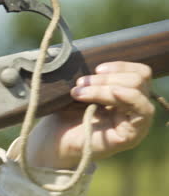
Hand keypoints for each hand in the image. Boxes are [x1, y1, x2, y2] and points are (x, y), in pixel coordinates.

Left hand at [17, 61, 154, 168]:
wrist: (53, 142)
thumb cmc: (64, 115)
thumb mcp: (80, 89)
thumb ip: (91, 75)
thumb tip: (89, 53)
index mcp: (124, 94)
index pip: (139, 72)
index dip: (120, 65)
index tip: (95, 68)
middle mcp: (134, 108)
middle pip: (138, 78)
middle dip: (106, 77)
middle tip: (80, 83)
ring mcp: (136, 122)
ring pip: (137, 90)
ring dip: (105, 87)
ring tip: (78, 93)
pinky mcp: (132, 135)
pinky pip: (142, 110)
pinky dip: (125, 97)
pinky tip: (105, 95)